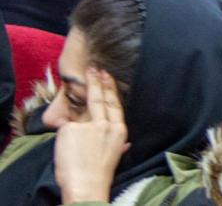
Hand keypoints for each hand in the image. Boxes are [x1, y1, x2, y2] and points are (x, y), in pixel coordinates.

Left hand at [54, 67, 129, 203]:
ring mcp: (88, 126)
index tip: (107, 76)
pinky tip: (65, 139)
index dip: (111, 89)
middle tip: (94, 68)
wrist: (87, 185)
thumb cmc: (99, 174)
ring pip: (82, 110)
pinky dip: (63, 133)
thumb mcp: (115, 155)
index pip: (115, 105)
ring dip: (83, 96)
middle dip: (97, 82)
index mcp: (119, 131)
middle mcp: (106, 125)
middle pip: (101, 99)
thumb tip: (126, 144)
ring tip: (84, 81)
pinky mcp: (70, 129)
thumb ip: (119, 144)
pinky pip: (64, 127)